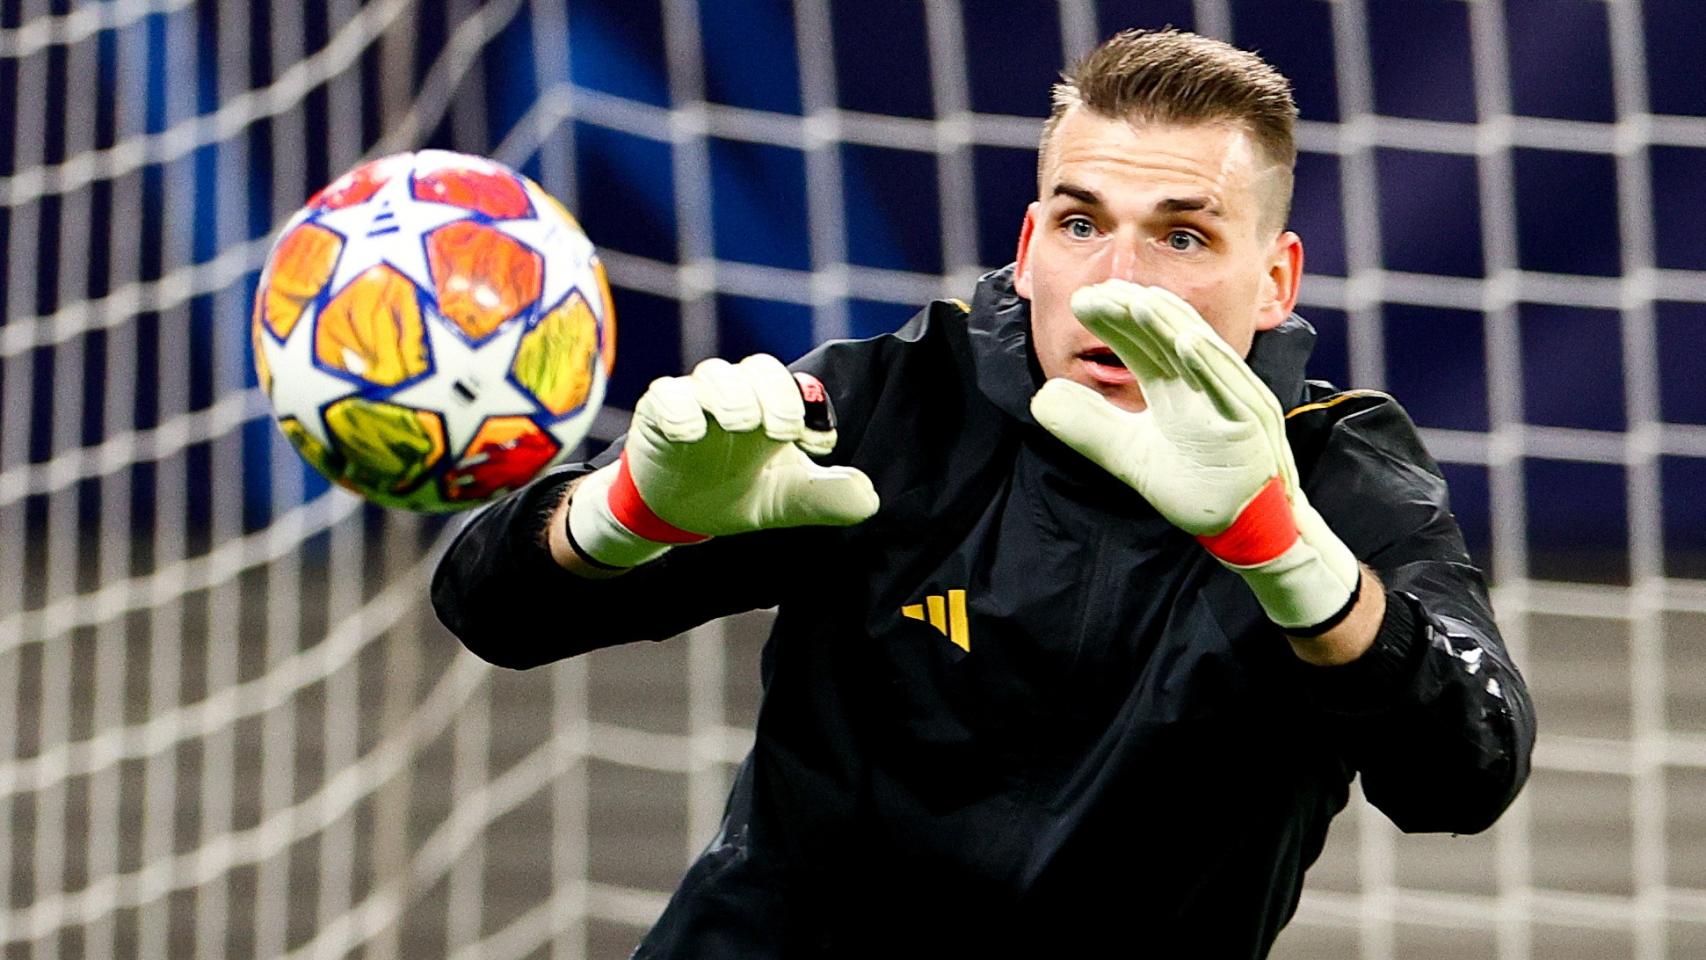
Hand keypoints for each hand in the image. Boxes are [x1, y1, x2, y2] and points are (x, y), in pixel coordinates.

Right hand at [566, 354, 879, 568]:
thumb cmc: (735, 492)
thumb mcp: (784, 501)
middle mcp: (737, 395)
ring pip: (714, 374)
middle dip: (775, 395)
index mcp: (772, 408)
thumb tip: (868, 497)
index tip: (819, 444)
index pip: (794, 385)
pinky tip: (689, 433)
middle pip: (757, 369)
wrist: (676, 513)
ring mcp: (696, 401)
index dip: (808, 407)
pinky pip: (666, 394)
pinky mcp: (657, 412)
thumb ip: (824, 498)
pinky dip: (679, 408)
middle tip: (782, 430)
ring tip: (739, 425)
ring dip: (731, 395)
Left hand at [1028, 280, 1359, 632]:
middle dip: (1134, 312)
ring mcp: (1228, 398)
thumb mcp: (1129, 454)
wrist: (1242, 528)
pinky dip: (1209, 364)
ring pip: (1198, 351)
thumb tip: (1040, 398)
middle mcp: (1202, 382)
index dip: (1113, 321)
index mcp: (1175, 384)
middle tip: (1100, 291)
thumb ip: (1089, 427)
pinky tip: (1187, 340)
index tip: (1080, 302)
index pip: (1141, 342)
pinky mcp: (1248, 423)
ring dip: (1169, 324)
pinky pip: (1228, 389)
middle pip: (1166, 336)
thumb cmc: (1194, 486)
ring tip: (1137, 300)